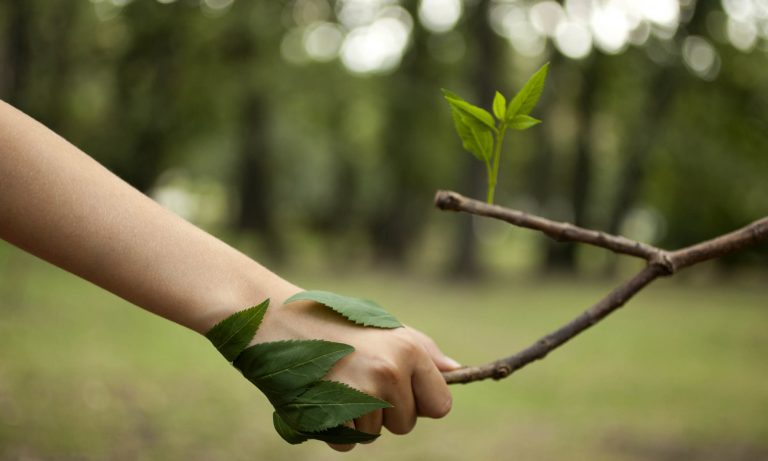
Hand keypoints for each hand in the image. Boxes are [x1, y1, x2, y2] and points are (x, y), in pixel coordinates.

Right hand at [253, 291, 460, 450]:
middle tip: (358, 378)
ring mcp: (360, 396)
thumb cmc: (333, 321)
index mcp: (408, 350)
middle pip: (406, 424)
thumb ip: (422, 351)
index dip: (421, 402)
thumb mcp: (383, 327)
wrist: (276, 319)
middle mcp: (389, 373)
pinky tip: (322, 395)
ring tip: (336, 381)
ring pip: (375, 435)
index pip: (441, 405)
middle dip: (386, 411)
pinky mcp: (331, 415)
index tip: (401, 389)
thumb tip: (457, 371)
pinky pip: (347, 443)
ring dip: (358, 418)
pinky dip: (335, 428)